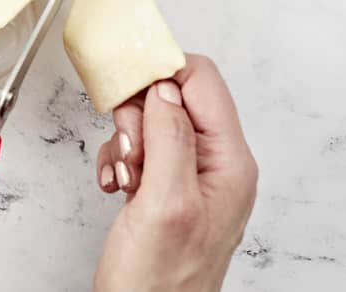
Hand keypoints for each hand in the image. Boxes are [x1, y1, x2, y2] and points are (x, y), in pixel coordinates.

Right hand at [92, 54, 257, 291]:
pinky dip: (120, 159)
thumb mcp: (164, 203)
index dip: (161, 74)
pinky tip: (116, 185)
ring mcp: (191, 177)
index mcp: (229, 162)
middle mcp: (216, 165)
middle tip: (130, 151)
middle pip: (174, 97)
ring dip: (126, 141)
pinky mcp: (166, 188)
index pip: (202, 82)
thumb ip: (170, 138)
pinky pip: (141, 148)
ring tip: (125, 176)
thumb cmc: (160, 283)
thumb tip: (165, 88)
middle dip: (138, 115)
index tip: (127, 85)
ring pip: (152, 121)